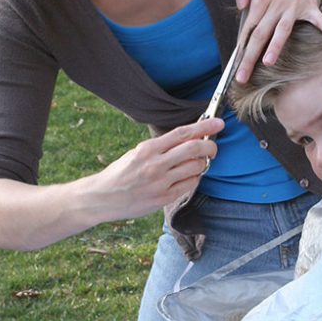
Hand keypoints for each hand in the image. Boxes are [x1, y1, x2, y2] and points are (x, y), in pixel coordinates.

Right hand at [98, 117, 223, 218]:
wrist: (103, 197)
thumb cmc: (122, 172)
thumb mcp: (137, 153)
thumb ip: (161, 146)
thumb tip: (189, 138)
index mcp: (148, 149)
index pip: (182, 133)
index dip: (204, 126)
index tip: (218, 122)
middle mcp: (155, 164)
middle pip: (194, 149)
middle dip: (210, 146)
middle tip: (213, 146)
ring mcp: (160, 182)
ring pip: (196, 168)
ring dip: (202, 163)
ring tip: (197, 163)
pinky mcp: (164, 198)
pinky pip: (189, 184)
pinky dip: (194, 178)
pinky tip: (189, 176)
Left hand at [232, 0, 321, 82]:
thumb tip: (241, 7)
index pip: (247, 28)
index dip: (241, 47)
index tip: (235, 65)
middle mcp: (275, 5)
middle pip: (260, 34)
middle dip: (250, 56)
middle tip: (242, 77)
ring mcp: (293, 7)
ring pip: (282, 29)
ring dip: (276, 45)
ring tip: (269, 62)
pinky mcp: (310, 7)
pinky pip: (319, 19)